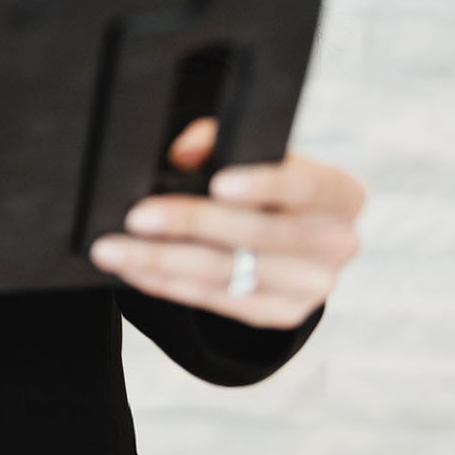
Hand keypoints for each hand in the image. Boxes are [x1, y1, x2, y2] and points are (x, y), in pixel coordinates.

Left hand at [88, 118, 365, 328]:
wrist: (293, 232)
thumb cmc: (266, 179)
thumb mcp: (256, 152)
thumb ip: (219, 140)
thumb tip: (184, 152)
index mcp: (340, 194)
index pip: (304, 187)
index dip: (263, 185)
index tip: (217, 182)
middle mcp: (337, 244)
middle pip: (256, 236)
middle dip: (190, 224)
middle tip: (136, 217)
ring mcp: (312, 288)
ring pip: (227, 274)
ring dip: (162, 261)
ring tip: (114, 249)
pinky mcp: (280, 314)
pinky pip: (216, 301)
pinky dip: (168, 283)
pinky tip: (134, 268)